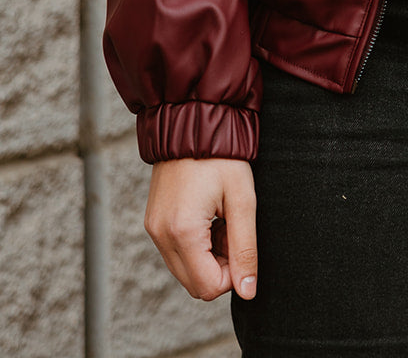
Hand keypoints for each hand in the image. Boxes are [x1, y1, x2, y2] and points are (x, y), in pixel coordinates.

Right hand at [145, 158, 257, 300]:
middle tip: (234, 229)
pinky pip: (176, 252)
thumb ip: (245, 248)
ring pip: (185, 270)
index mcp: (182, 232)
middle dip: (221, 267)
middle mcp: (161, 236)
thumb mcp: (243, 199)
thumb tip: (248, 291)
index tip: (242, 243)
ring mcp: (153, 229)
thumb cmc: (222, 156)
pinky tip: (209, 216)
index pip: (208, 288)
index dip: (233, 275)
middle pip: (194, 284)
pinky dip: (196, 245)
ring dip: (209, 256)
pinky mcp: (153, 222)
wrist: (193, 121)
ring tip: (222, 219)